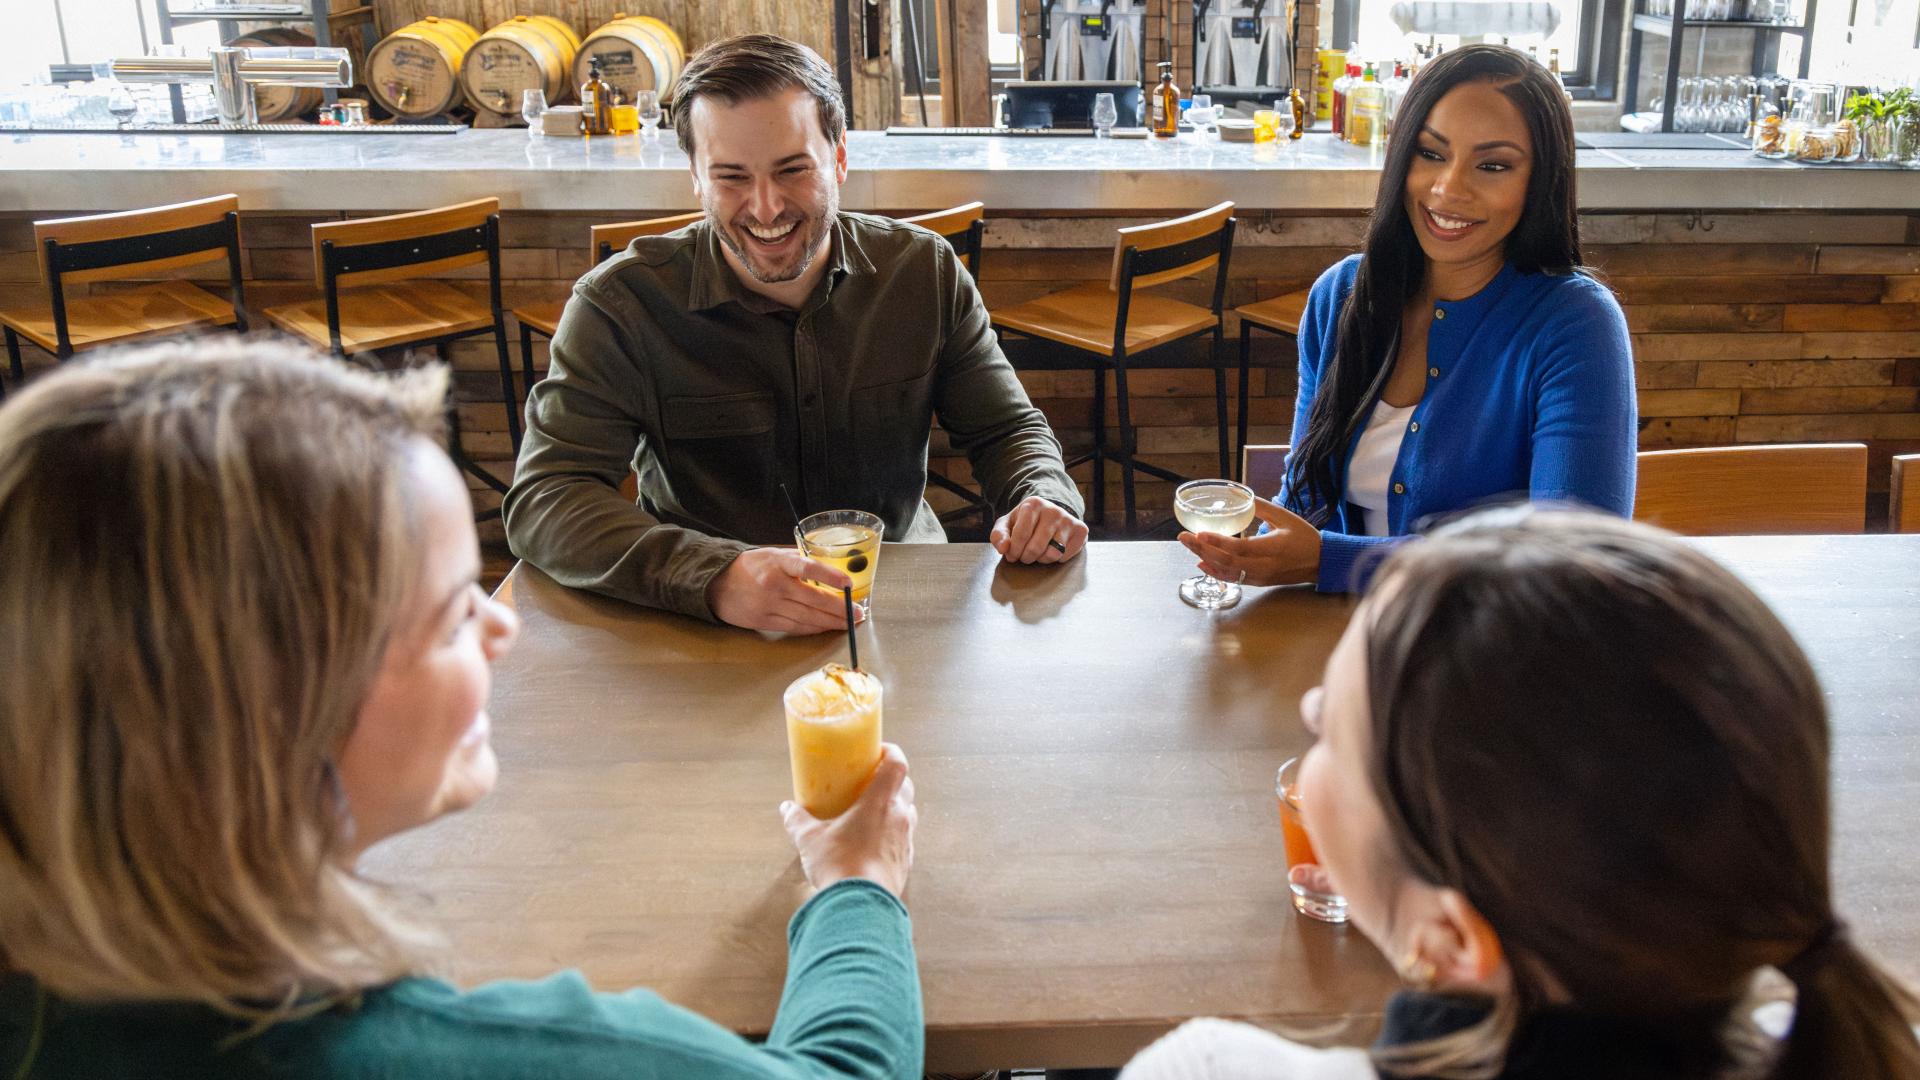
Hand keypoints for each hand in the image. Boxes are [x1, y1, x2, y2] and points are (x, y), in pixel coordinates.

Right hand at [708, 547, 859, 633]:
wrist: (717, 583)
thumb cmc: (751, 566)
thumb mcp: (774, 554)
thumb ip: (799, 561)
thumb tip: (831, 570)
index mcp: (778, 562)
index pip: (808, 567)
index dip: (830, 576)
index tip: (849, 583)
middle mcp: (774, 584)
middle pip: (813, 600)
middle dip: (840, 609)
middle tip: (858, 612)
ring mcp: (768, 605)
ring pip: (807, 618)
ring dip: (832, 622)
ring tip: (849, 622)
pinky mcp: (764, 621)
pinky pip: (795, 628)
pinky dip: (814, 629)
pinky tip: (827, 627)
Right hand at [781, 743, 916, 898]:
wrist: (861, 907)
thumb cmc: (839, 866)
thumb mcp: (809, 840)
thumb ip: (797, 820)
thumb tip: (786, 808)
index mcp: (881, 802)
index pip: (897, 764)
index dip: (891, 752)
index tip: (878, 750)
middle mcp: (900, 817)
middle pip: (905, 786)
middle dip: (892, 780)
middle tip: (870, 782)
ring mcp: (906, 841)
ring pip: (907, 813)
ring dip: (894, 808)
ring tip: (871, 813)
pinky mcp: (906, 863)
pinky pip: (904, 839)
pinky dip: (893, 834)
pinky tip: (874, 843)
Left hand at [990, 496, 1088, 564]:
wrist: (1050, 515)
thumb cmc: (1025, 522)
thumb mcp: (1007, 524)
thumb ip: (999, 536)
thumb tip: (1003, 548)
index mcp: (1033, 504)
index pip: (1020, 536)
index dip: (1013, 551)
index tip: (1012, 553)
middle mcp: (1053, 510)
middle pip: (1035, 548)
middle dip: (1026, 557)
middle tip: (1024, 555)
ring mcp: (1068, 520)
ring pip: (1052, 554)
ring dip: (1042, 559)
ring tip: (1038, 552)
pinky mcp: (1081, 530)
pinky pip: (1066, 556)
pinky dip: (1057, 559)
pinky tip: (1052, 548)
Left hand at [1178, 497, 1319, 586]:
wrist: (1321, 562)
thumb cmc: (1305, 537)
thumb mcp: (1285, 516)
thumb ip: (1260, 506)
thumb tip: (1238, 493)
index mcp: (1273, 548)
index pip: (1240, 548)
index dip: (1218, 542)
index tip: (1199, 533)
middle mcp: (1264, 566)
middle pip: (1227, 562)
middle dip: (1202, 550)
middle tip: (1183, 537)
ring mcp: (1260, 577)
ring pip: (1228, 572)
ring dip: (1206, 560)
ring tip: (1188, 547)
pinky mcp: (1259, 582)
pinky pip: (1234, 579)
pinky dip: (1216, 572)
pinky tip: (1202, 563)